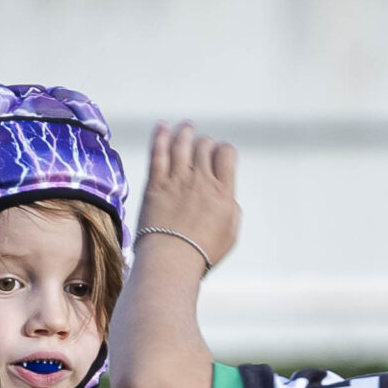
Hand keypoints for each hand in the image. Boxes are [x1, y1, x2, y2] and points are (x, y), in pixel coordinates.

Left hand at [137, 122, 240, 272]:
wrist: (171, 261)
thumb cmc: (202, 252)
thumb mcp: (230, 233)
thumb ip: (232, 208)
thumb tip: (228, 194)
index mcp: (223, 192)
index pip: (226, 153)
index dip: (224, 149)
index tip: (220, 155)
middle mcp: (201, 181)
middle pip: (204, 145)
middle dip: (205, 142)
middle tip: (203, 145)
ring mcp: (177, 180)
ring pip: (182, 143)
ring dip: (186, 131)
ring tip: (187, 126)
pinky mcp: (155, 184)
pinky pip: (158, 152)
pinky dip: (161, 136)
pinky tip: (163, 127)